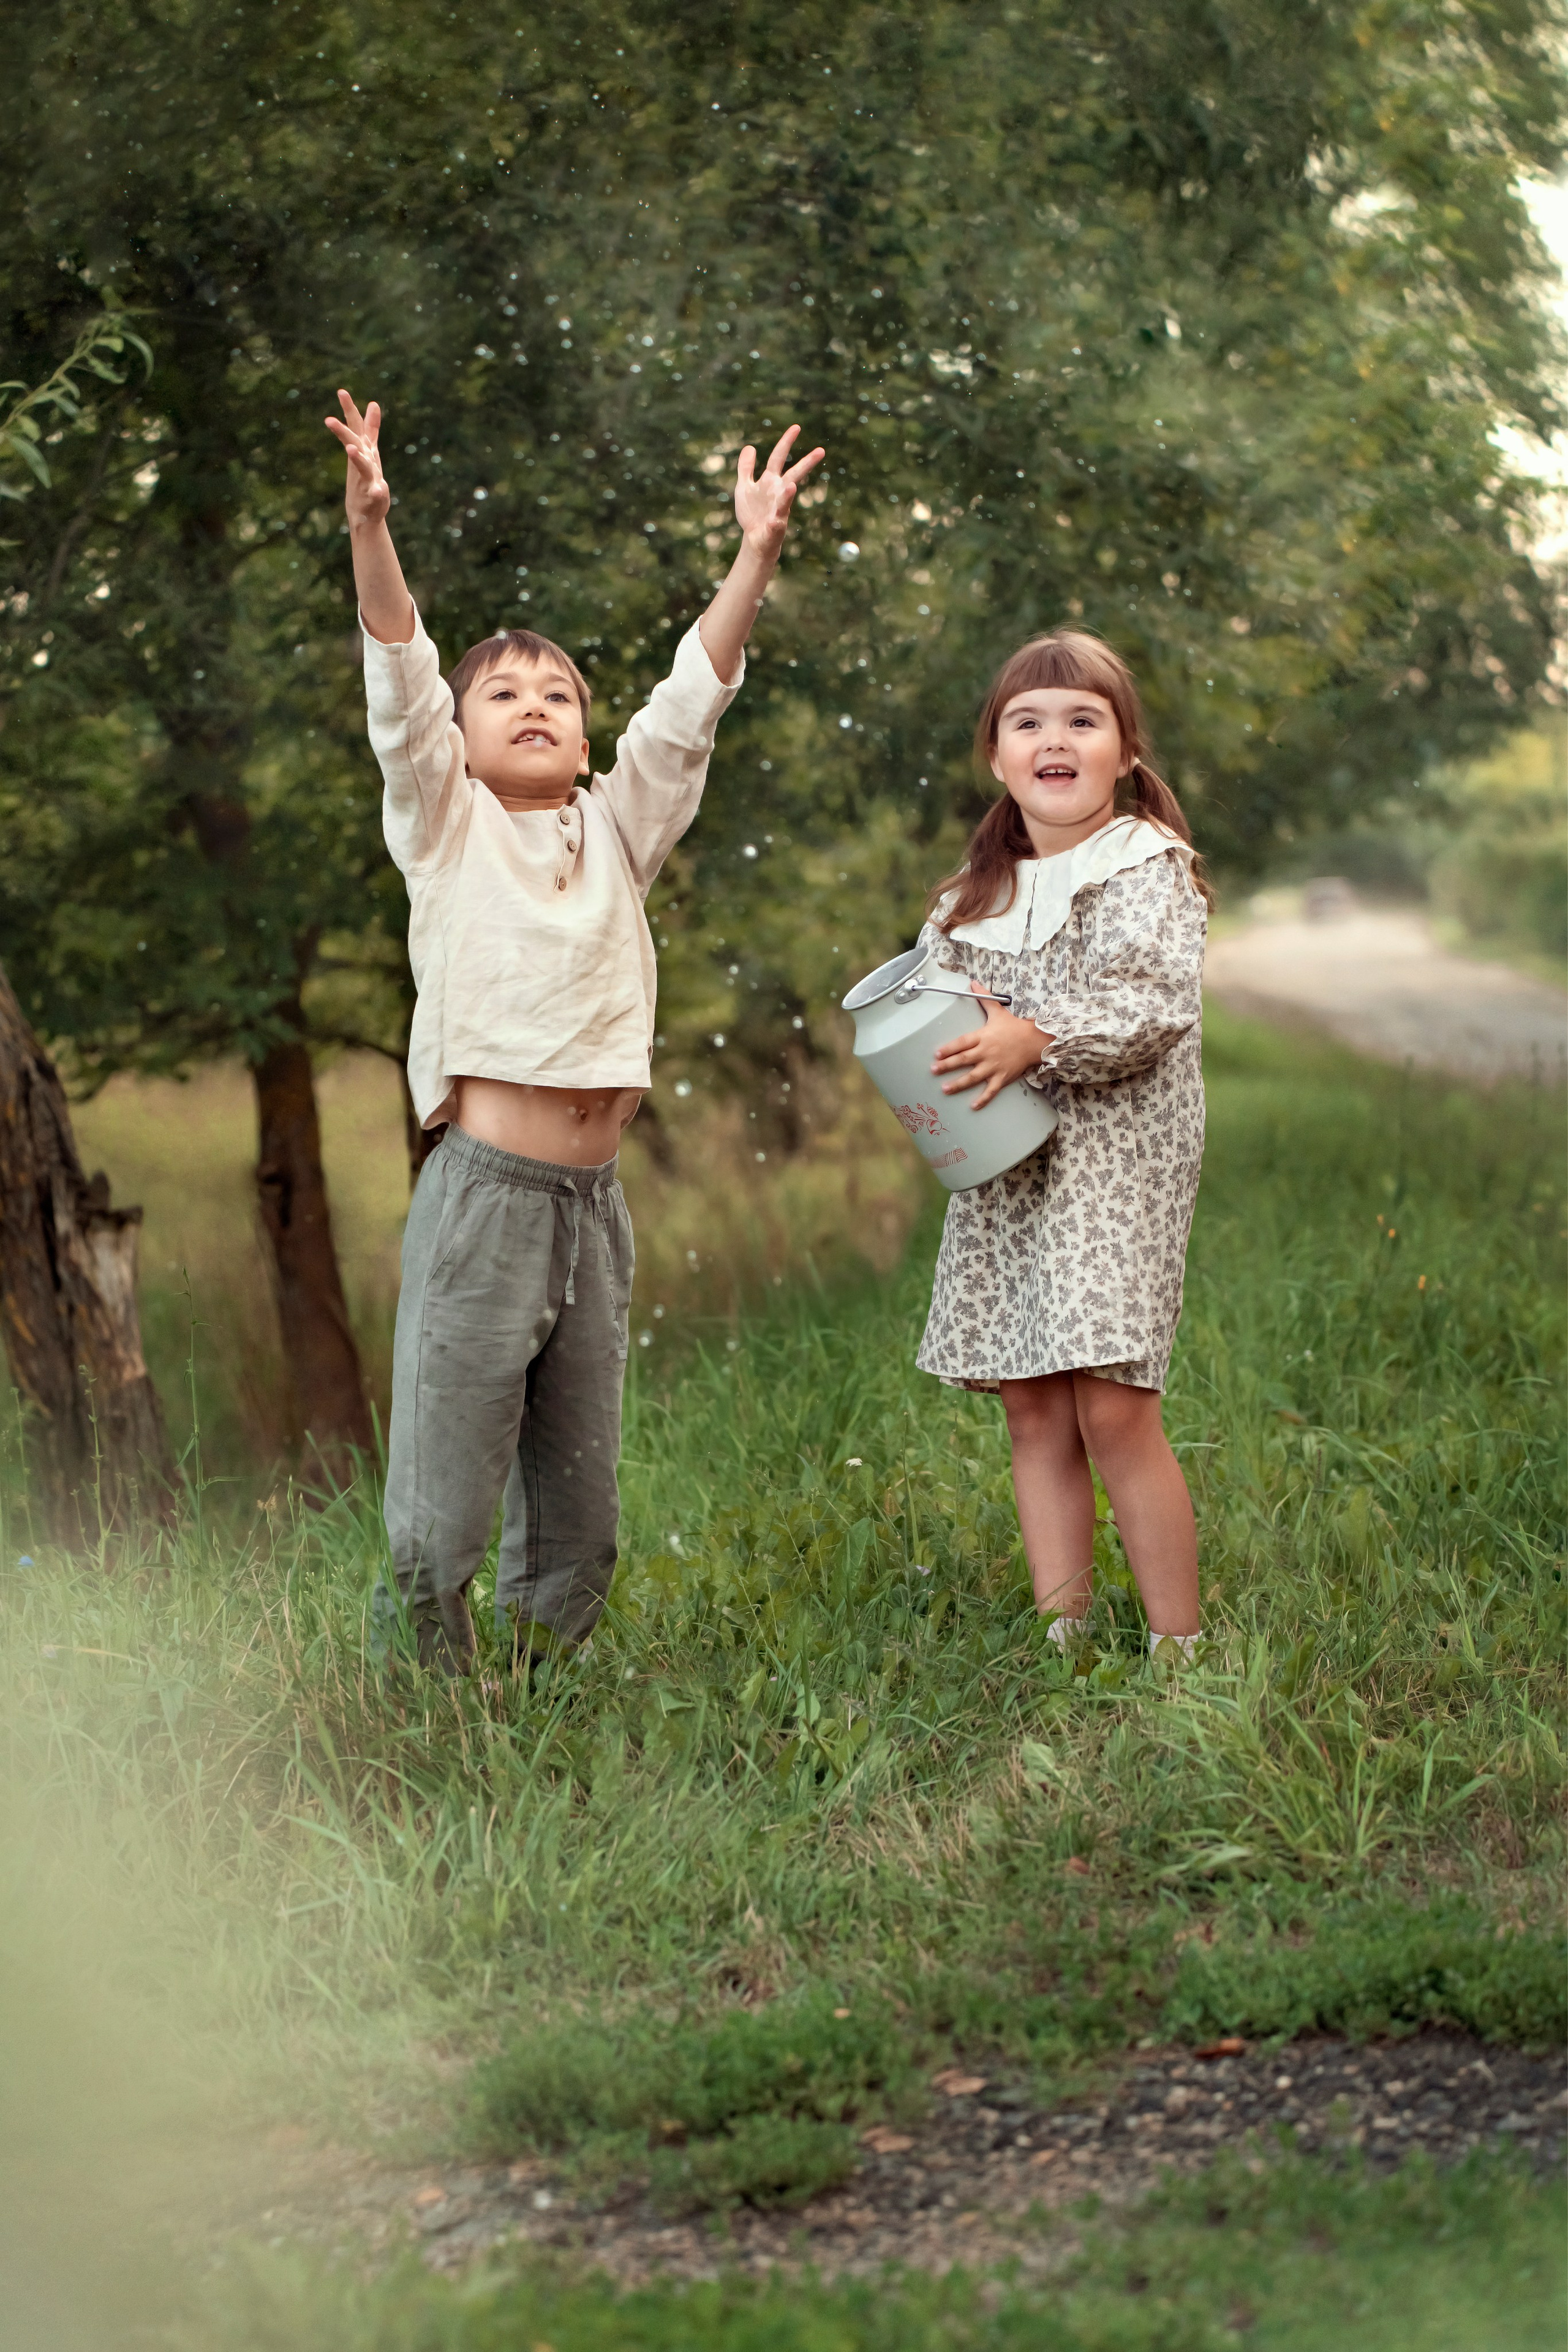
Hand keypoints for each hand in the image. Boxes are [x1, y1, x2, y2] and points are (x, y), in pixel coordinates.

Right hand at [324, 388, 389, 531]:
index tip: (341, 391)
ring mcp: (366, 479)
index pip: (355, 427)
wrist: (364, 511)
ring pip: (362, 467)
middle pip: (353, 443)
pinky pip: (375, 493)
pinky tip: (380, 491)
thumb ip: (371, 428)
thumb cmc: (366, 477)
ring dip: (357, 458)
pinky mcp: (373, 496)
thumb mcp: (370, 450)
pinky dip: (378, 492)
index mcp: (361, 450)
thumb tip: (373, 403)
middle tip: (328, 420)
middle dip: (342, 432)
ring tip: (351, 450)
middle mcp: (361, 462)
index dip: (349, 409)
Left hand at [733, 424, 824, 555]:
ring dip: (788, 494)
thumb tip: (750, 447)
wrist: (754, 539)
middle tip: (821, 451)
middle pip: (794, 475)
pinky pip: (776, 524)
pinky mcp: (775, 528)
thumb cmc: (752, 513)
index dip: (786, 442)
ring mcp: (779, 510)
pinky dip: (775, 522)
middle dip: (806, 464)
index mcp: (771, 481)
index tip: (796, 427)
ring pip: (786, 500)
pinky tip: (774, 521)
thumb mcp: (743, 486)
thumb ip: (745, 468)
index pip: (779, 457)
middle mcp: (779, 493)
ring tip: (792, 486)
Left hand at [931, 983, 1051, 1108]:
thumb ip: (984, 998)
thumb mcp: (998, 1011)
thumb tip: (972, 982)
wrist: (1035, 1041)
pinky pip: (991, 1090)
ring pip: (974, 1077)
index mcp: (983, 1036)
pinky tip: (973, 1106)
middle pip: (964, 1060)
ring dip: (959, 1084)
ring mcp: (994, 1066)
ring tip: (945, 1089)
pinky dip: (983, 1099)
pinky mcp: (1002, 1077)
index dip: (949, 1048)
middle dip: (948, 1066)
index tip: (937, 1053)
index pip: (962, 1043)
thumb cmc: (1014, 1027)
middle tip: (934, 1070)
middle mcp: (986, 1052)